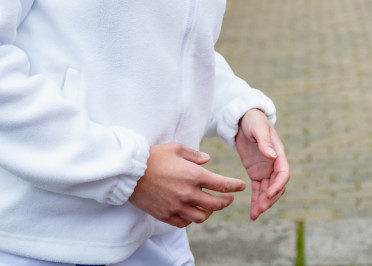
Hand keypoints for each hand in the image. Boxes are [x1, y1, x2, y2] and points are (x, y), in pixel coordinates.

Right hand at [129, 142, 245, 227]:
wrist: (130, 171)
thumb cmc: (154, 156)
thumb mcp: (176, 148)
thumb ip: (194, 155)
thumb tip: (207, 160)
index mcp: (194, 175)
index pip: (222, 185)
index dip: (234, 186)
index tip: (241, 186)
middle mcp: (188, 193)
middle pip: (216, 204)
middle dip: (226, 202)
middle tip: (228, 198)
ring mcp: (177, 206)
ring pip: (202, 217)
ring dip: (209, 212)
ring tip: (210, 206)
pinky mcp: (165, 215)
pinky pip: (184, 223)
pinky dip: (191, 219)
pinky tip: (192, 212)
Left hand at [235, 109, 289, 219]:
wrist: (243, 119)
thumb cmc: (253, 121)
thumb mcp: (258, 129)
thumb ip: (265, 142)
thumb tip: (272, 156)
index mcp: (279, 153)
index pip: (283, 173)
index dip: (278, 185)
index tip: (269, 195)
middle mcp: (274, 164)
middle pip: (277, 186)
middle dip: (270, 198)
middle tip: (260, 209)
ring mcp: (266, 170)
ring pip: (267, 191)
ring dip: (263, 203)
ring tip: (255, 214)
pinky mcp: (256, 173)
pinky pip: (257, 190)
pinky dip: (256, 200)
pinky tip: (252, 212)